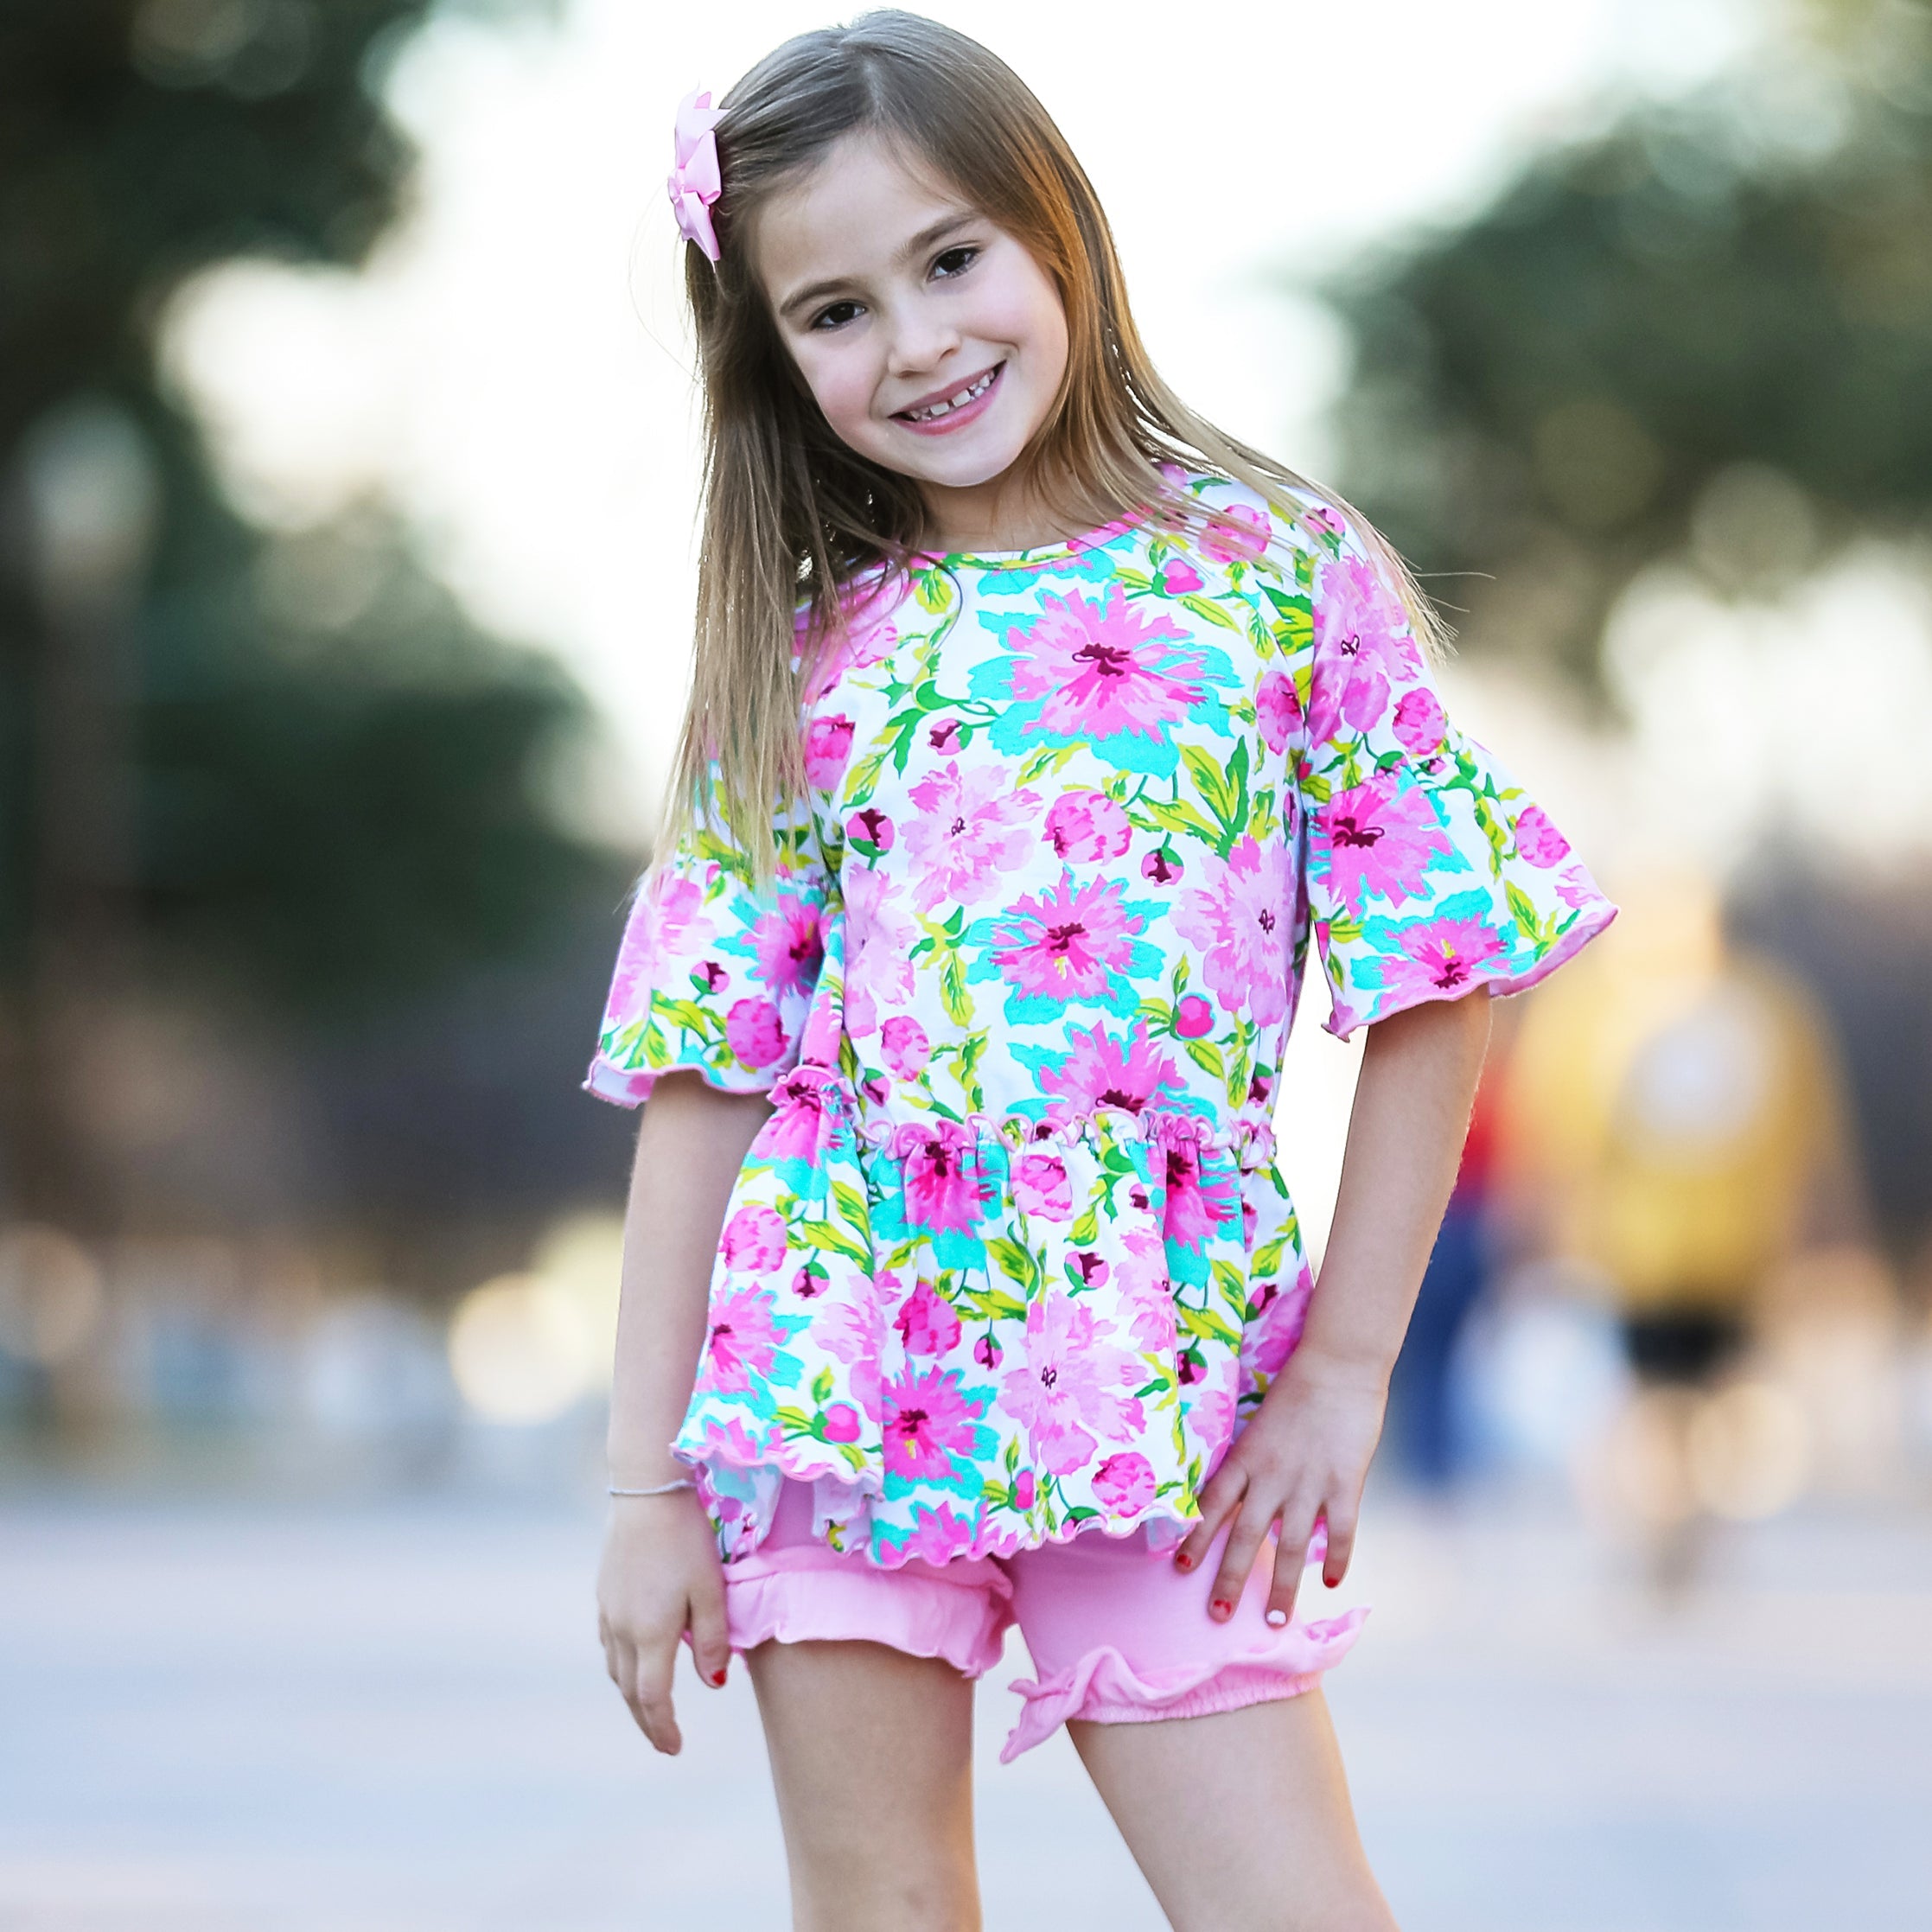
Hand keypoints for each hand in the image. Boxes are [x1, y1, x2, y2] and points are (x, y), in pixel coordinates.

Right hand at [596, 1487, 731, 1754]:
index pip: (653, 1699)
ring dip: (631, 1695)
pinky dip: (621, 1666)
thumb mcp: (711, 1590)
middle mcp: (622, 1629)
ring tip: (650, 1709)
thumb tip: (713, 1684)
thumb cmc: (687, 1539)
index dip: (663, 1728)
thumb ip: (713, 1641)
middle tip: (663, 1741)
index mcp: (650, 1634)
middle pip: (629, 1691)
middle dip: (647, 1721)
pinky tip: (633, 1661)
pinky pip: (609, 1644)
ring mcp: (608, 1611)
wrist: (646, 1493)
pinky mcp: (603, 1593)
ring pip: (615, 1669)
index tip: (675, 1749)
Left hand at [1174, 1348, 1387, 1626]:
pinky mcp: (1345, 1484)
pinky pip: (1340, 1532)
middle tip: (1216, 1615)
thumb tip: (1239, 1499)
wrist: (1338, 1365)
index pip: (1212, 1504)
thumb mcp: (1260, 1428)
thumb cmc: (1297, 1391)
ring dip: (1281, 1587)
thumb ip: (1252, 1465)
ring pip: (1291, 1546)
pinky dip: (1336, 1559)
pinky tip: (1330, 1582)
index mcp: (1246, 1458)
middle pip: (1245, 1535)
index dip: (1196, 1537)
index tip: (1179, 1568)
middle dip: (1230, 1578)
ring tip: (1273, 1621)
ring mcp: (1309, 1483)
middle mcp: (1272, 1476)